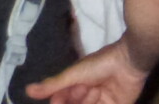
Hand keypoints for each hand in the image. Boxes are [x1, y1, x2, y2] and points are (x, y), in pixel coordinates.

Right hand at [25, 40, 149, 103]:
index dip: (60, 101)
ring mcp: (102, 101)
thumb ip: (53, 84)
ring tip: (95, 90)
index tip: (59, 98)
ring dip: (87, 103)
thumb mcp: (74, 74)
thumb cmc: (101, 63)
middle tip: (86, 89)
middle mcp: (88, 94)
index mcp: (78, 84)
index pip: (61, 99)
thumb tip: (27, 90)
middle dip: (76, 101)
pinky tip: (97, 99)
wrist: (131, 59)